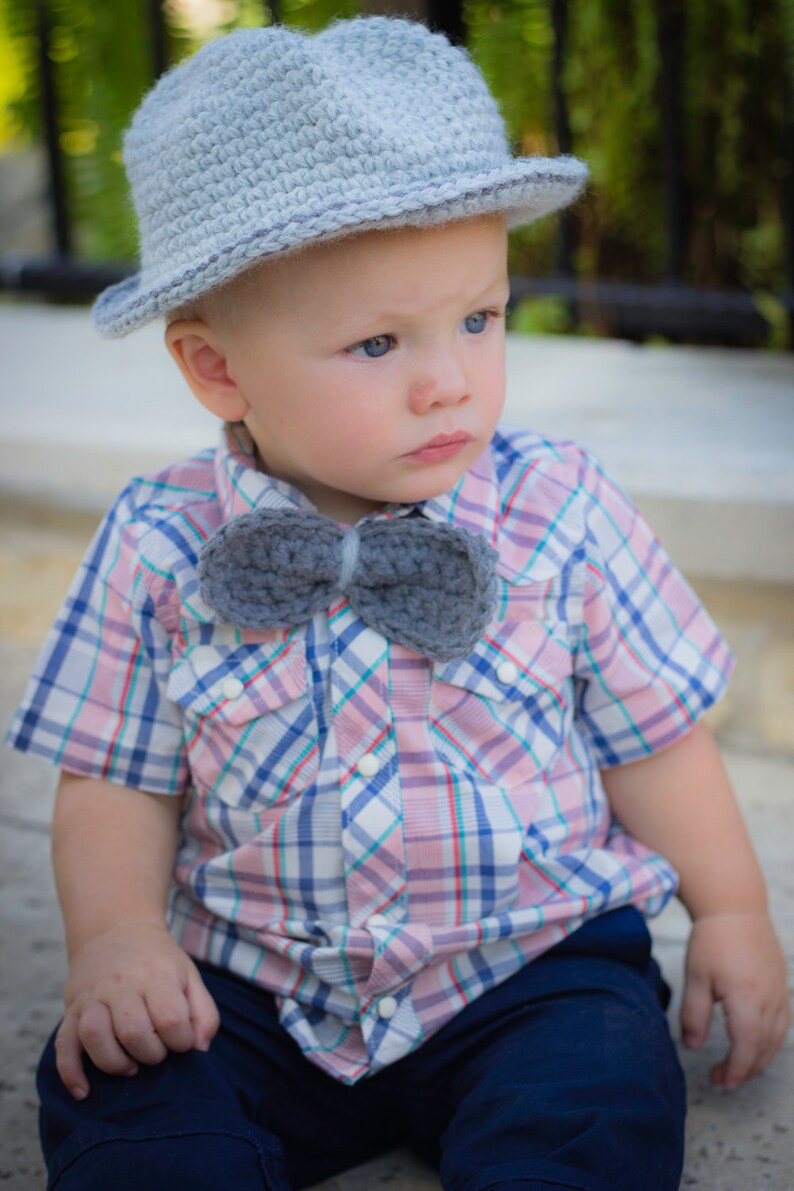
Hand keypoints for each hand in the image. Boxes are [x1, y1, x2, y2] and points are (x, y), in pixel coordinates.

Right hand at [56, 922, 219, 1099]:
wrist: (116, 930)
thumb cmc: (158, 961)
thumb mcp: (189, 975)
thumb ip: (204, 1012)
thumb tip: (200, 1049)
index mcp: (156, 975)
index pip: (170, 1019)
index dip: (180, 1041)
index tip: (180, 1040)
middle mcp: (121, 984)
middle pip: (133, 1032)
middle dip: (151, 1054)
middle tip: (156, 1051)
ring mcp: (92, 997)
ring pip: (95, 1037)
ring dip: (114, 1063)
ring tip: (130, 1066)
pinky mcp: (71, 1010)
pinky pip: (64, 1045)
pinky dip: (71, 1072)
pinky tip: (84, 1091)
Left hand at [681, 911, 789, 1089]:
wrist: (737, 908)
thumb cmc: (712, 940)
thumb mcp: (695, 977)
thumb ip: (694, 1014)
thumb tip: (692, 1047)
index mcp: (747, 998)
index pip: (747, 1047)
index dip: (736, 1070)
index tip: (720, 1081)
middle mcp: (770, 999)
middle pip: (764, 1048)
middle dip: (745, 1070)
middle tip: (722, 1078)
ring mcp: (780, 993)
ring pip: (776, 1039)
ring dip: (758, 1058)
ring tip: (736, 1067)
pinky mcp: (783, 987)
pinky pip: (782, 1024)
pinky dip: (769, 1041)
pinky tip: (754, 1044)